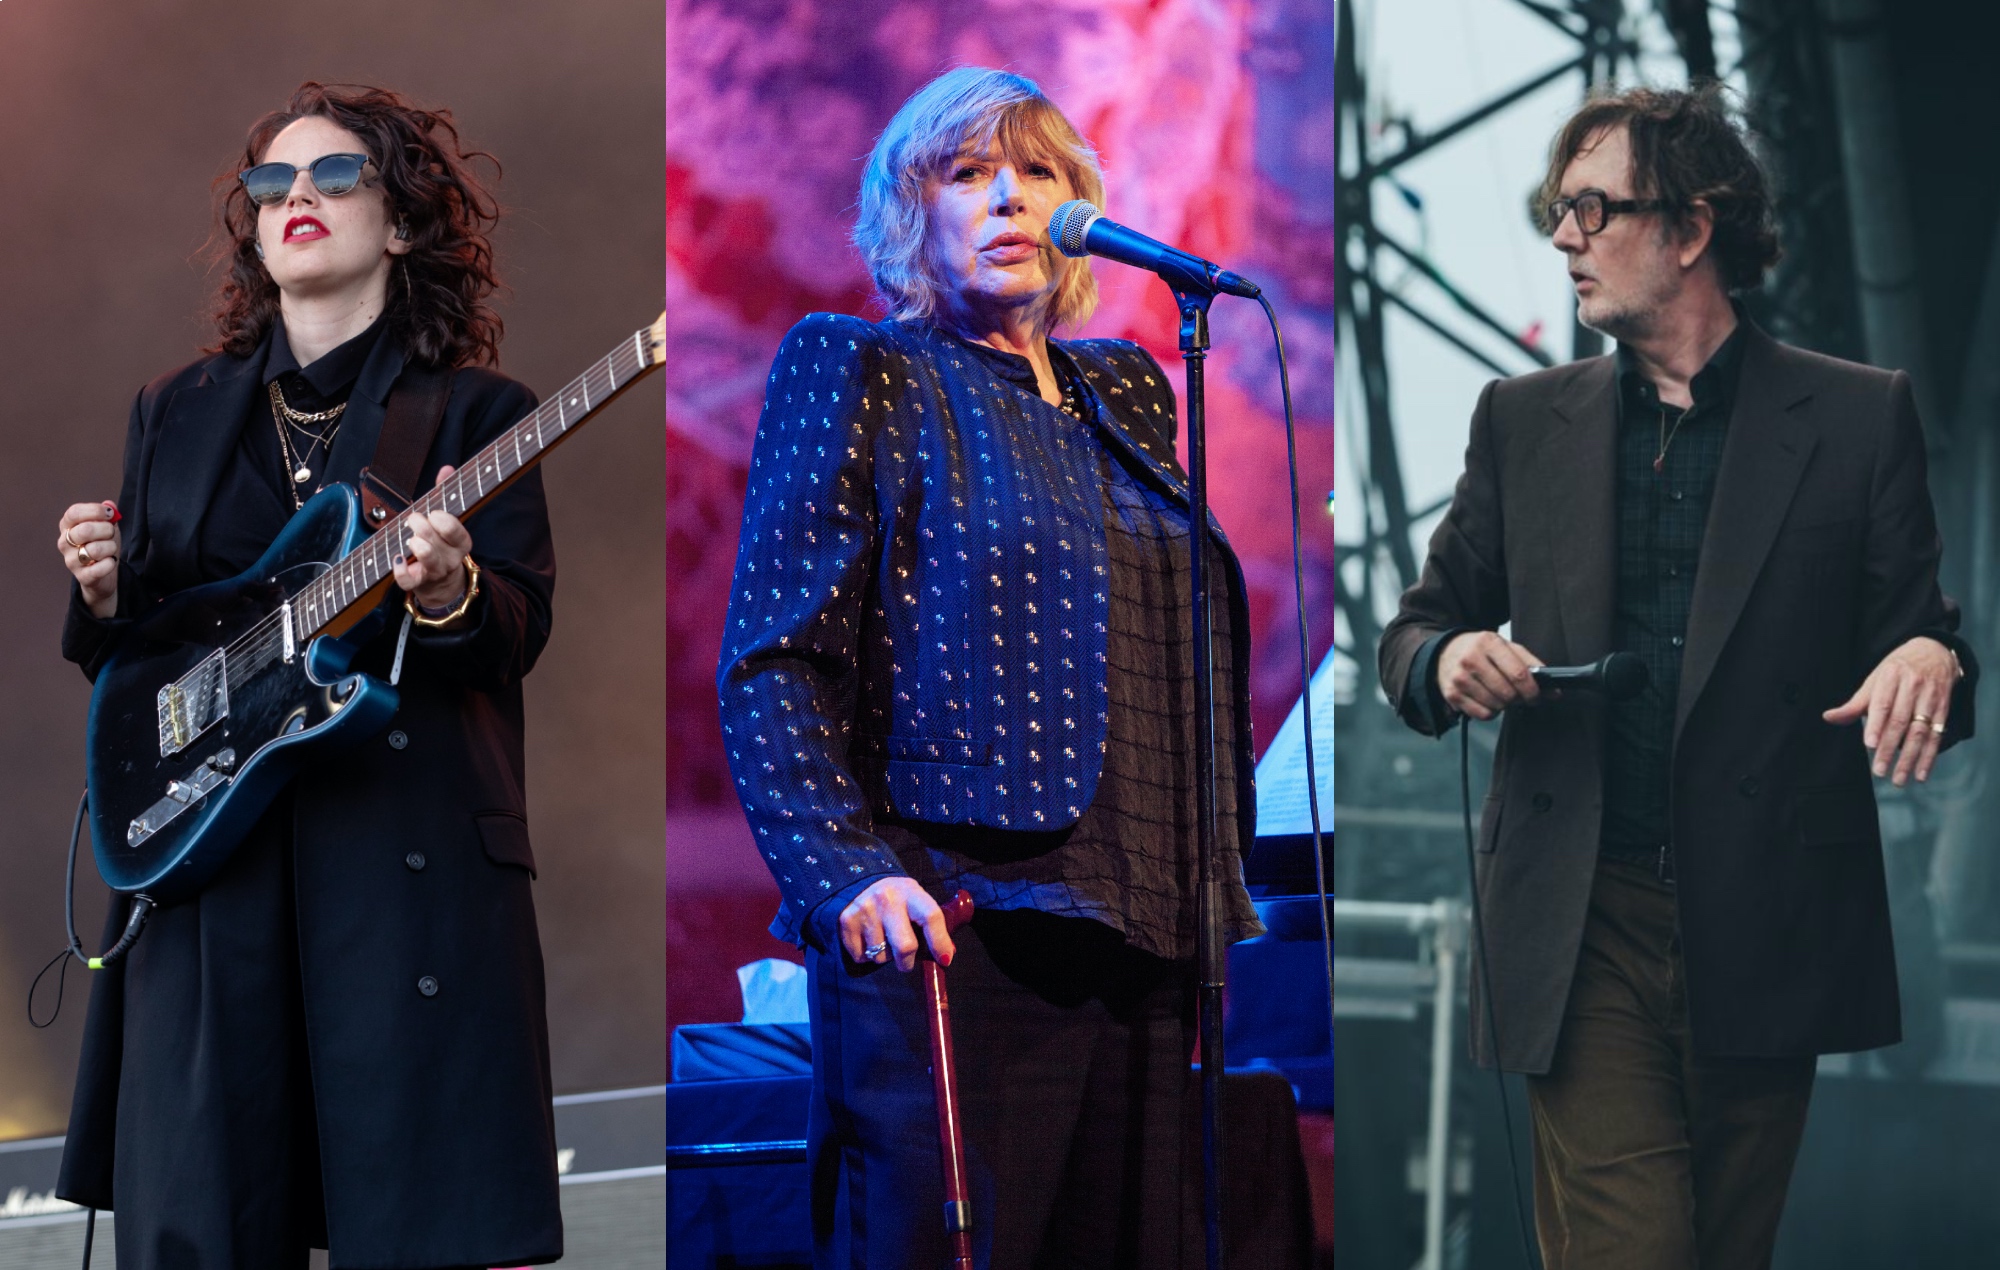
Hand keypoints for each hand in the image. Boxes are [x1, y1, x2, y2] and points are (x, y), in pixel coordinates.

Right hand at [59, 501, 121, 618]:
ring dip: (111, 547)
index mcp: (67, 526)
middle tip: (111, 534)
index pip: (74, 512)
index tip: (109, 514)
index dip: (94, 510)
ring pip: (95, 549)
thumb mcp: (105, 526)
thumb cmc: (102, 544)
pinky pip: (100, 568)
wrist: (103, 574)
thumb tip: (109, 505)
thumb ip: (107, 515)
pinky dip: (110, 563)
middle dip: (106, 530)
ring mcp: (71, 561)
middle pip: (85, 530)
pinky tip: (110, 562)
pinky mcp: (82, 577)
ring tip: (110, 550)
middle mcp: (64, 543)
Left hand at [391, 466, 473, 611]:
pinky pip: (408, 580)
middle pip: (438, 541)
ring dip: (417, 544)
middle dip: (421, 526)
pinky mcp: (418, 583)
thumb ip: (445, 492)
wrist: (441, 582)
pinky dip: (400, 569)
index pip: (457, 532)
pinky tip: (397, 558)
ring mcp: (435, 572)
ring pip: (428, 559)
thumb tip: (446, 467)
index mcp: (461, 542)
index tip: (433, 513)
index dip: (443, 521)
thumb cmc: (440, 543)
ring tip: (410, 539)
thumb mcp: (446, 520)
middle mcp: (451, 558)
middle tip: (413, 519)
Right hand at [838, 877, 955, 971]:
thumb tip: (946, 955)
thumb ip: (929, 923)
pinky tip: (868, 939)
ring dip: (884, 956)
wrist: (859, 882)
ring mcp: (866, 910)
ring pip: (881, 957)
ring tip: (883, 939)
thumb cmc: (897, 898)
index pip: (931, 917)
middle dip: (908, 962)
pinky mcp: (847, 921)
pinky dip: (867, 955)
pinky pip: (862, 957)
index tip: (944, 959)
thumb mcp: (915, 900)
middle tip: (907, 961)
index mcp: (911, 892)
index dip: (940, 942)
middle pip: (905, 946)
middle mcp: (888, 900)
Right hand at [1437, 631, 1544, 720]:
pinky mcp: (1452, 694)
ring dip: (1504, 705)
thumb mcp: (1506, 647)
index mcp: (1488, 643)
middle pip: (1508, 693)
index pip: (1518, 674)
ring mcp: (1460, 678)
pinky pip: (1483, 714)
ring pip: (1496, 706)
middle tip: (1518, 695)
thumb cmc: (1481, 650)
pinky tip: (1488, 700)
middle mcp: (1471, 659)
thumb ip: (1530, 665)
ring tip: (1500, 694)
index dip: (1532, 690)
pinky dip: (1491, 712)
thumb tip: (1553, 690)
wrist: (1446, 651)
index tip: (1536, 695)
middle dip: (1519, 698)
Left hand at [1823, 636, 1959, 785]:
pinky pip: (1937, 736)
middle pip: (1901, 721)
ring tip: (1898, 779)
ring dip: (1909, 758)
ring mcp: (1931, 697)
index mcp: (1890, 677)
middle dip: (1889, 748)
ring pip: (1920, 732)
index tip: (1869, 744)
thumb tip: (1828, 717)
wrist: (1934, 652)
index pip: (1882, 704)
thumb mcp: (1874, 680)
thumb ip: (1855, 703)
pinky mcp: (1944, 708)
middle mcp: (1912, 686)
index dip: (1876, 725)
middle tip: (1879, 770)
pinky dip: (1929, 756)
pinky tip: (1921, 773)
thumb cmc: (1896, 671)